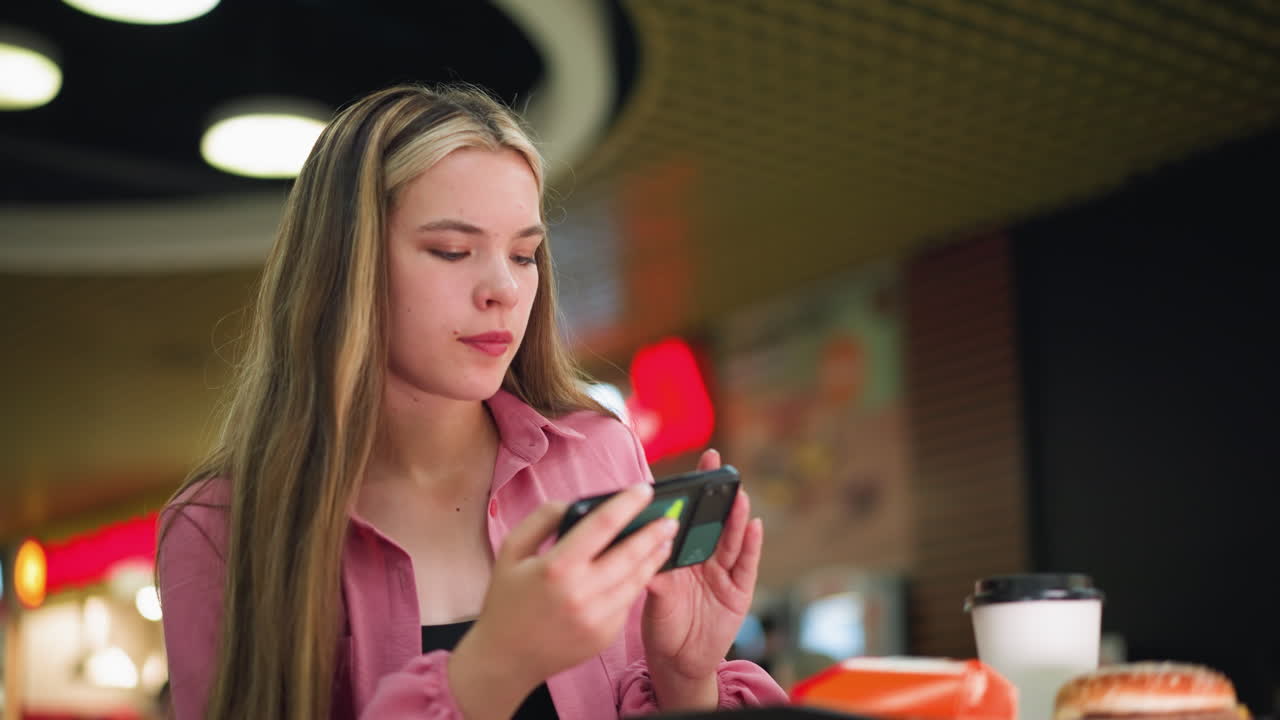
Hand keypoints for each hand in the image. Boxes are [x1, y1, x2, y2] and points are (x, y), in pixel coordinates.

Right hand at [449, 484, 678, 719]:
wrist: (506, 658)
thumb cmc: (507, 599)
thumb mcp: (511, 550)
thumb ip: (542, 519)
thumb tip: (578, 504)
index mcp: (556, 568)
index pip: (602, 525)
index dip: (627, 504)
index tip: (644, 489)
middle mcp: (581, 594)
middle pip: (630, 554)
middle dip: (654, 532)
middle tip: (671, 517)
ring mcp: (596, 618)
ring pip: (637, 580)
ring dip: (654, 557)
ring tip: (665, 540)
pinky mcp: (605, 635)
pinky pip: (628, 601)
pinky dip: (637, 581)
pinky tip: (643, 567)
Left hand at [643, 449, 763, 709]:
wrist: (678, 663)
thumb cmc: (662, 626)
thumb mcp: (654, 597)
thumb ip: (656, 572)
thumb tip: (644, 547)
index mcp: (682, 554)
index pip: (690, 516)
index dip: (695, 492)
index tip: (696, 465)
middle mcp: (705, 558)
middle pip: (715, 521)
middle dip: (718, 494)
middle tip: (721, 467)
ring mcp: (724, 574)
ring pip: (731, 539)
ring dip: (736, 516)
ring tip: (738, 494)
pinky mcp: (739, 591)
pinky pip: (746, 565)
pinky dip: (750, 545)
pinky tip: (754, 526)